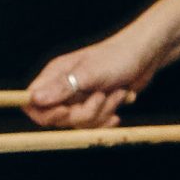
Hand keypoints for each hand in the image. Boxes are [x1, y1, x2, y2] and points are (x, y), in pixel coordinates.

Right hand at [23, 38, 152, 128]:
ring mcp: (80, 98)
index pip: (32, 103)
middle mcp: (64, 88)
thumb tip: (34, 98)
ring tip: (118, 92)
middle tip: (102, 95)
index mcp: (55, 75)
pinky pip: (95, 124)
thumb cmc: (119, 57)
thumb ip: (63, 87)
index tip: (65, 111)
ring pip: (79, 123)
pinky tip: (120, 106)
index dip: (44, 114)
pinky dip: (108, 117)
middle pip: (59, 119)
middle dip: (84, 113)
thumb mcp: (91, 72)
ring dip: (102, 112)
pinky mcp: (96, 105)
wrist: (147, 55)